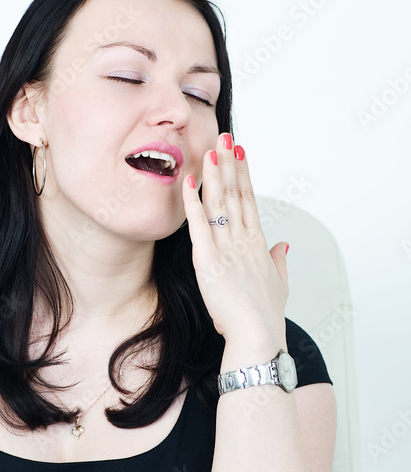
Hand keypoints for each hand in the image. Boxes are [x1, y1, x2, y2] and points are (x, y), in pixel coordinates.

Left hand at [181, 133, 288, 350]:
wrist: (257, 335)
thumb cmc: (265, 315)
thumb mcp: (278, 283)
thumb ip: (279, 260)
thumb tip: (283, 246)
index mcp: (258, 243)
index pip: (249, 199)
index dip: (243, 173)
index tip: (240, 152)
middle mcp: (243, 239)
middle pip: (235, 192)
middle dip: (229, 162)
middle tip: (225, 136)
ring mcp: (226, 247)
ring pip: (219, 202)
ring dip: (213, 173)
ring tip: (209, 147)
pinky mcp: (208, 259)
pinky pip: (198, 224)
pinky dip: (192, 201)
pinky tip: (188, 181)